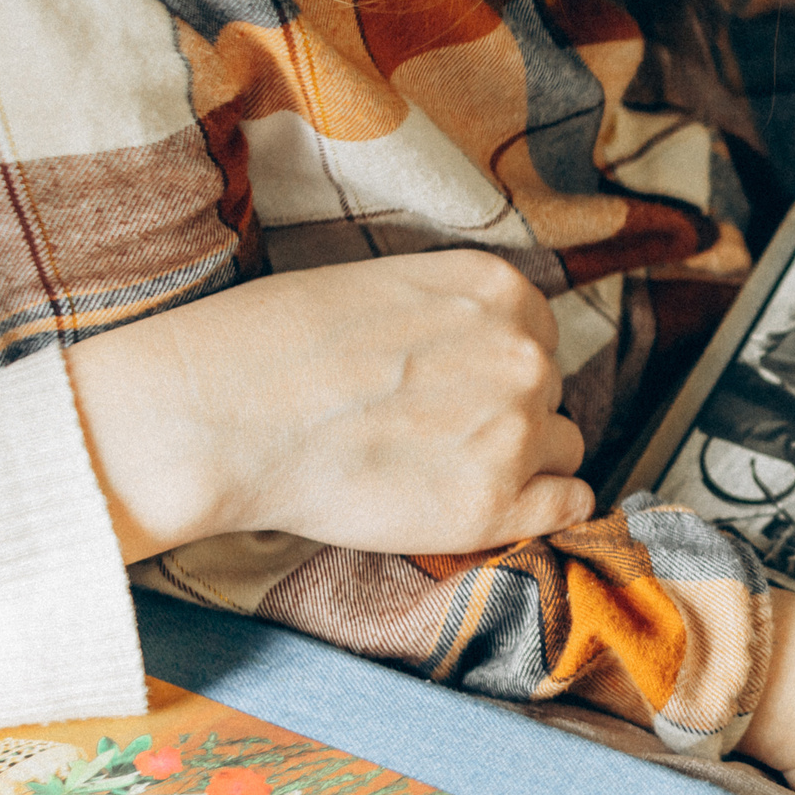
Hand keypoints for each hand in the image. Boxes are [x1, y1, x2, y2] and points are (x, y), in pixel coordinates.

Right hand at [65, 251, 592, 561]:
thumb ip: (456, 314)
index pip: (539, 333)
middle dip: (504, 410)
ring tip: (445, 467)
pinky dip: (546, 508)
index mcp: (500, 290)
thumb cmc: (278, 343)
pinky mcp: (495, 506)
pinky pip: (569, 505)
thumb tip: (489, 346)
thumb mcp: (386, 287)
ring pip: (561, 446)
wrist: (225, 416)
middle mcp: (525, 355)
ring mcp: (516, 433)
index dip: (495, 364)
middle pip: (549, 390)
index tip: (452, 384)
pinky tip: (499, 506)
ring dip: (522, 459)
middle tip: (432, 429)